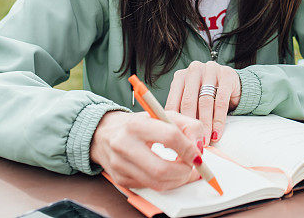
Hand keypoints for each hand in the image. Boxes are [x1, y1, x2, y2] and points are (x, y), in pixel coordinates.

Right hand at [90, 110, 204, 190]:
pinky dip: (164, 182)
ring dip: (177, 180)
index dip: (188, 148)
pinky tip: (167, 172)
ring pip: (157, 183)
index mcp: (137, 125)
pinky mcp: (120, 179)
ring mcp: (120, 165)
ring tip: (183, 171)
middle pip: (162, 169)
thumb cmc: (137, 124)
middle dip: (184, 172)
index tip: (196, 153)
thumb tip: (199, 147)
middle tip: (192, 167)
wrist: (104, 132)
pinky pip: (149, 187)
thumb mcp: (163, 115)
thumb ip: (187, 126)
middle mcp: (125, 145)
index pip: (170, 137)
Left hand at [165, 60, 241, 145]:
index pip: (174, 101)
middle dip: (190, 125)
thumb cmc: (207, 94)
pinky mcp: (227, 75)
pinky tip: (217, 133)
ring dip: (205, 125)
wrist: (231, 83)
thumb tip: (173, 133)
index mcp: (180, 76)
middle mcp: (194, 70)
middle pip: (189, 101)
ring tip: (205, 140)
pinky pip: (221, 101)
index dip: (175, 122)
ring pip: (205, 102)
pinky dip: (219, 120)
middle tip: (191, 142)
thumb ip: (182, 111)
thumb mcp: (192, 99)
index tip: (177, 138)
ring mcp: (211, 70)